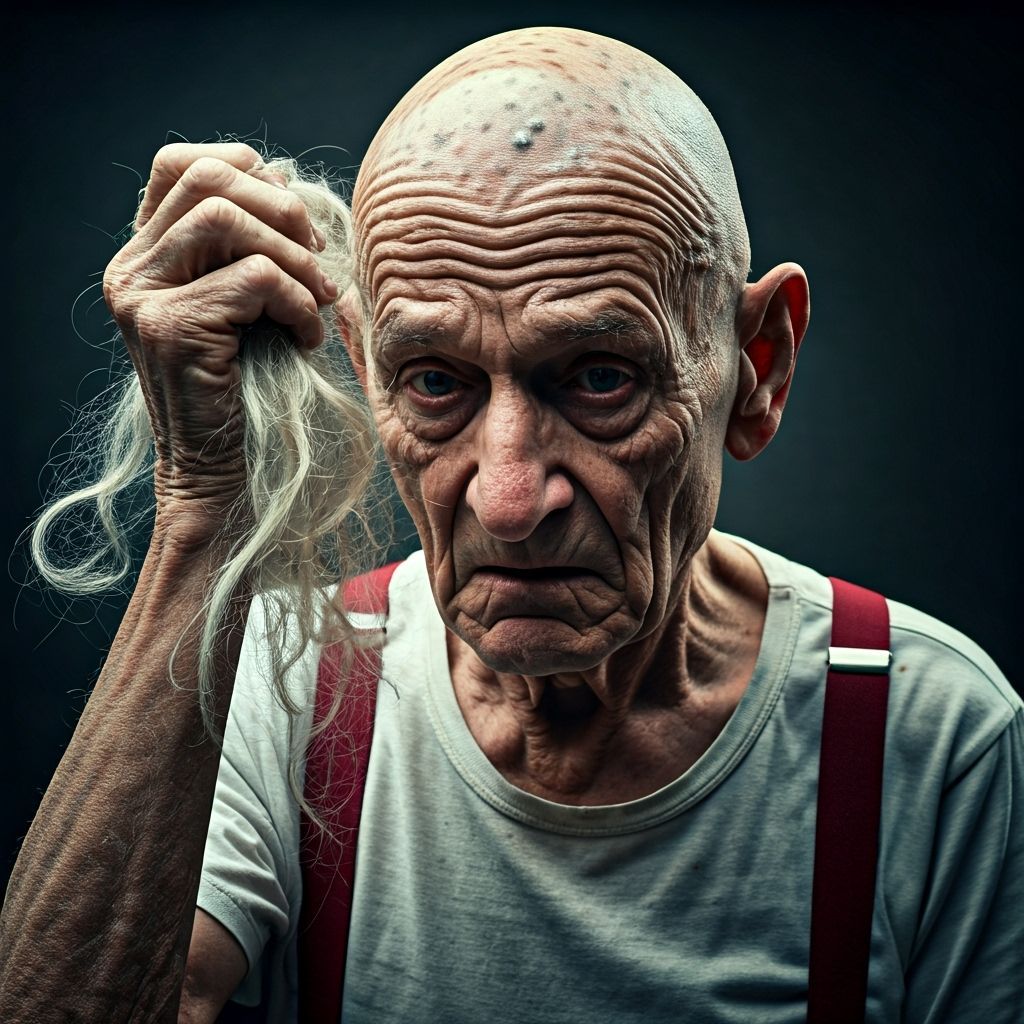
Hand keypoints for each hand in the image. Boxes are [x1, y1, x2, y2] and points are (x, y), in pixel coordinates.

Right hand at [102, 142, 339, 517]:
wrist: (216, 469)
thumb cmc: (244, 388)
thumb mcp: (246, 304)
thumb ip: (251, 247)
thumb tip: (285, 181)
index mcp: (144, 255)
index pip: (181, 164)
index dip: (246, 171)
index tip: (293, 221)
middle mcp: (131, 268)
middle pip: (208, 180)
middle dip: (282, 210)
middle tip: (319, 260)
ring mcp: (142, 297)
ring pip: (227, 221)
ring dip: (294, 256)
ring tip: (319, 301)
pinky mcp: (170, 327)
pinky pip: (254, 279)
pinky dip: (298, 303)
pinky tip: (306, 338)